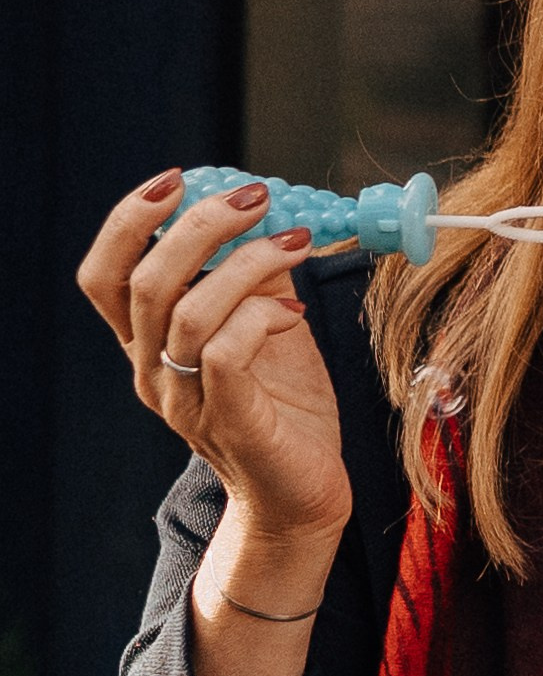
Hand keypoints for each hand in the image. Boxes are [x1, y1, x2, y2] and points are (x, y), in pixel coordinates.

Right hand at [79, 173, 351, 547]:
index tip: (176, 179)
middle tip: (254, 197)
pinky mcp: (229, 422)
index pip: (105, 276)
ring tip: (296, 242)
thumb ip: (250, 278)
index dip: (129, 221)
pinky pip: (225, 352)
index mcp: (147, 344)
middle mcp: (151, 373)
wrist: (304, 496)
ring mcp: (184, 402)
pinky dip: (263, 314)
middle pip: (145, 282)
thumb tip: (262, 212)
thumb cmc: (284, 408)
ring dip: (246, 262)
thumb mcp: (264, 328)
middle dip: (198, 225)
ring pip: (186, 312)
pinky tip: (297, 309)